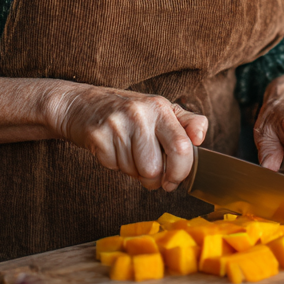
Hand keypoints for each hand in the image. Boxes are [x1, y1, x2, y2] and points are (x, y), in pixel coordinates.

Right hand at [46, 85, 207, 191]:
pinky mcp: (97, 136)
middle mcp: (141, 114)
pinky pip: (114, 167)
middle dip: (154, 180)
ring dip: (134, 172)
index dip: (180, 172)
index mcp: (161, 108)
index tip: (173, 180)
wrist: (82, 103)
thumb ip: (187, 122)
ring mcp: (118, 124)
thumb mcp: (160, 110)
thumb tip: (200, 137)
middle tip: (150, 173)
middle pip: (156, 168)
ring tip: (128, 153)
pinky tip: (113, 149)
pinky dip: (115, 165)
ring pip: (136, 172)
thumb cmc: (128, 111)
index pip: (182, 148)